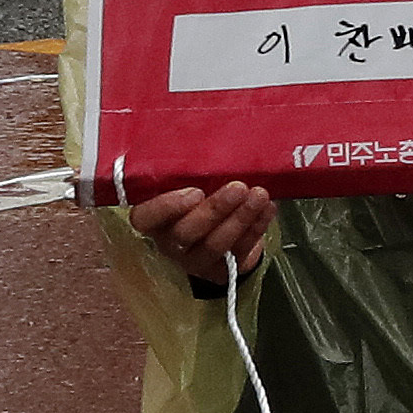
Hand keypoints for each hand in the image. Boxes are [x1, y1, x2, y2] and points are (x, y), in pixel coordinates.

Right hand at [127, 181, 271, 278]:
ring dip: (240, 218)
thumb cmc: (199, 195)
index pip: (145, 218)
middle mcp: (168, 242)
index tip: (195, 191)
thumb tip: (202, 142)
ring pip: (214, 245)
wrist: (221, 226)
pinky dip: (256, 228)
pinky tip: (267, 209)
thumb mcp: (188, 180)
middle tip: (239, 187)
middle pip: (185, 232)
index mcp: (153, 219)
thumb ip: (189, 170)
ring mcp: (194, 259)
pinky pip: (239, 252)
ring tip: (259, 195)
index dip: (167, 207)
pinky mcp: (220, 270)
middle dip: (215, 209)